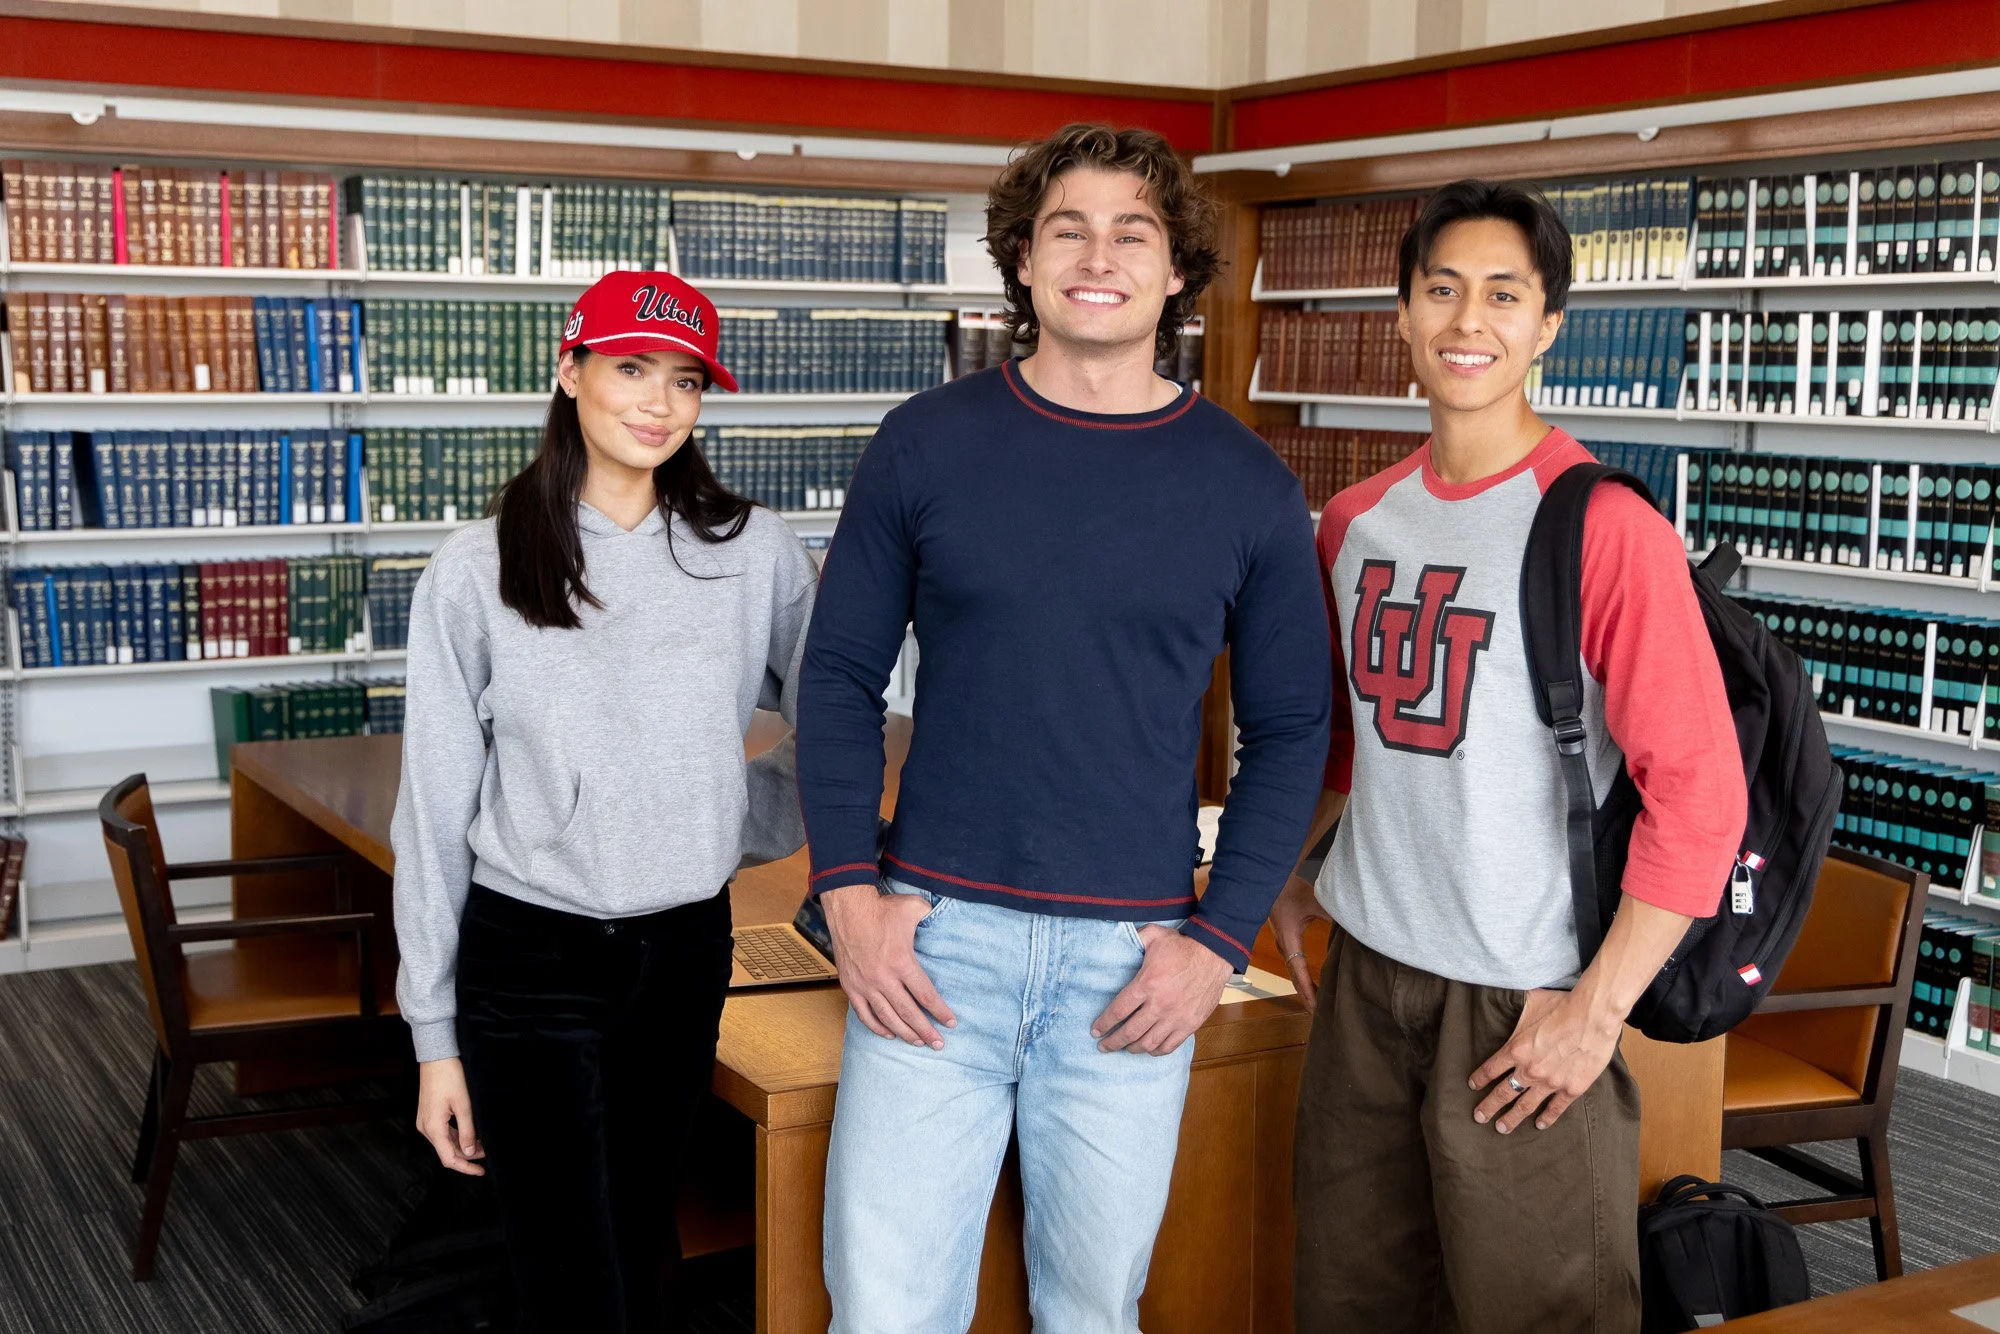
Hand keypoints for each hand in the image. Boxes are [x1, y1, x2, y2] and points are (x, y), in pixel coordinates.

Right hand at [416, 1057, 484, 1175]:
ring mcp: (425, 1122)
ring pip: (445, 1143)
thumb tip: (470, 1152)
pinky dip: (456, 1136)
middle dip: (468, 1155)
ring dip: (463, 1146)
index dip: (466, 1167)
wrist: (437, 1057)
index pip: (449, 1158)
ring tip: (483, 1143)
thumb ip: (467, 1131)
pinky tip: (470, 1134)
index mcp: (433, 1128)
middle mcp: (425, 1128)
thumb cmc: (450, 1076)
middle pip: (447, 1152)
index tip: (481, 1171)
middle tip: (488, 1151)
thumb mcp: (463, 1105)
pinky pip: (443, 1133)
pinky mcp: (428, 1116)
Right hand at [821, 883, 956, 1048]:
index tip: (952, 1023)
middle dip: (926, 1031)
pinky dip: (877, 1027)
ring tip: (918, 1043)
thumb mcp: (913, 907)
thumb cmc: (881, 909)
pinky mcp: (851, 986)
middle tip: (939, 1044)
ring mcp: (865, 985)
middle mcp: (883, 978)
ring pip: (887, 1017)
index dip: (940, 1012)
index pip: (926, 995)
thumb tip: (946, 918)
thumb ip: (932, 916)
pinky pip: (864, 1014)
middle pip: (909, 1012)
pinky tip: (889, 1034)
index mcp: (902, 962)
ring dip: (904, 1033)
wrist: (847, 908)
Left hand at [1092, 926, 1232, 1055]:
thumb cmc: (1183, 945)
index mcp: (1146, 984)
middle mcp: (1159, 1005)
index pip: (1118, 1011)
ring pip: (1149, 1043)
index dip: (1104, 1024)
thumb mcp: (1154, 935)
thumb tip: (1116, 940)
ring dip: (1133, 1048)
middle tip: (1103, 1046)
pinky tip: (1148, 1048)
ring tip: (1125, 1047)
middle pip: (1130, 1032)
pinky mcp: (1190, 1024)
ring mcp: (1176, 1017)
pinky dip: (1156, 1051)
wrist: (1215, 954)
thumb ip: (1134, 939)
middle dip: (1113, 1042)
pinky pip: (1169, 1045)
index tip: (1095, 1031)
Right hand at [1269, 875, 1329, 1009]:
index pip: (1299, 972)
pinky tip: (1314, 983)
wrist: (1269, 880)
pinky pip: (1295, 965)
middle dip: (1307, 997)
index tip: (1316, 1008)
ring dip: (1305, 989)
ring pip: (1295, 973)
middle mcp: (1284, 946)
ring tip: (1318, 1004)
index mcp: (1289, 940)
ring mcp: (1283, 945)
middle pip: (1296, 978)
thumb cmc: (1290, 890)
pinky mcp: (1285, 941)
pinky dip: (1303, 978)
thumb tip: (1352, 926)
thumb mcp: (1314, 901)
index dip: (1309, 991)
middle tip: (1320, 1015)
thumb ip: (1332, 914)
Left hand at [1468, 988, 1622, 1132]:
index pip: (1491, 1069)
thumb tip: (1506, 997)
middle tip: (1479, 1117)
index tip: (1473, 1086)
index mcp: (1516, 1049)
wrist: (1593, 1016)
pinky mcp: (1571, 1089)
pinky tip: (1539, 1125)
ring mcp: (1550, 1082)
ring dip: (1512, 1118)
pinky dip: (1547, 1118)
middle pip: (1503, 1093)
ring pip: (1525, 1106)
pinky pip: (1555, 1108)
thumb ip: (1516, 1008)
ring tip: (1501, 1128)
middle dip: (1488, 1107)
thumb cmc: (1562, 1006)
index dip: (1480, 1079)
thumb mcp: (1530, 1004)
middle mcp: (1529, 1070)